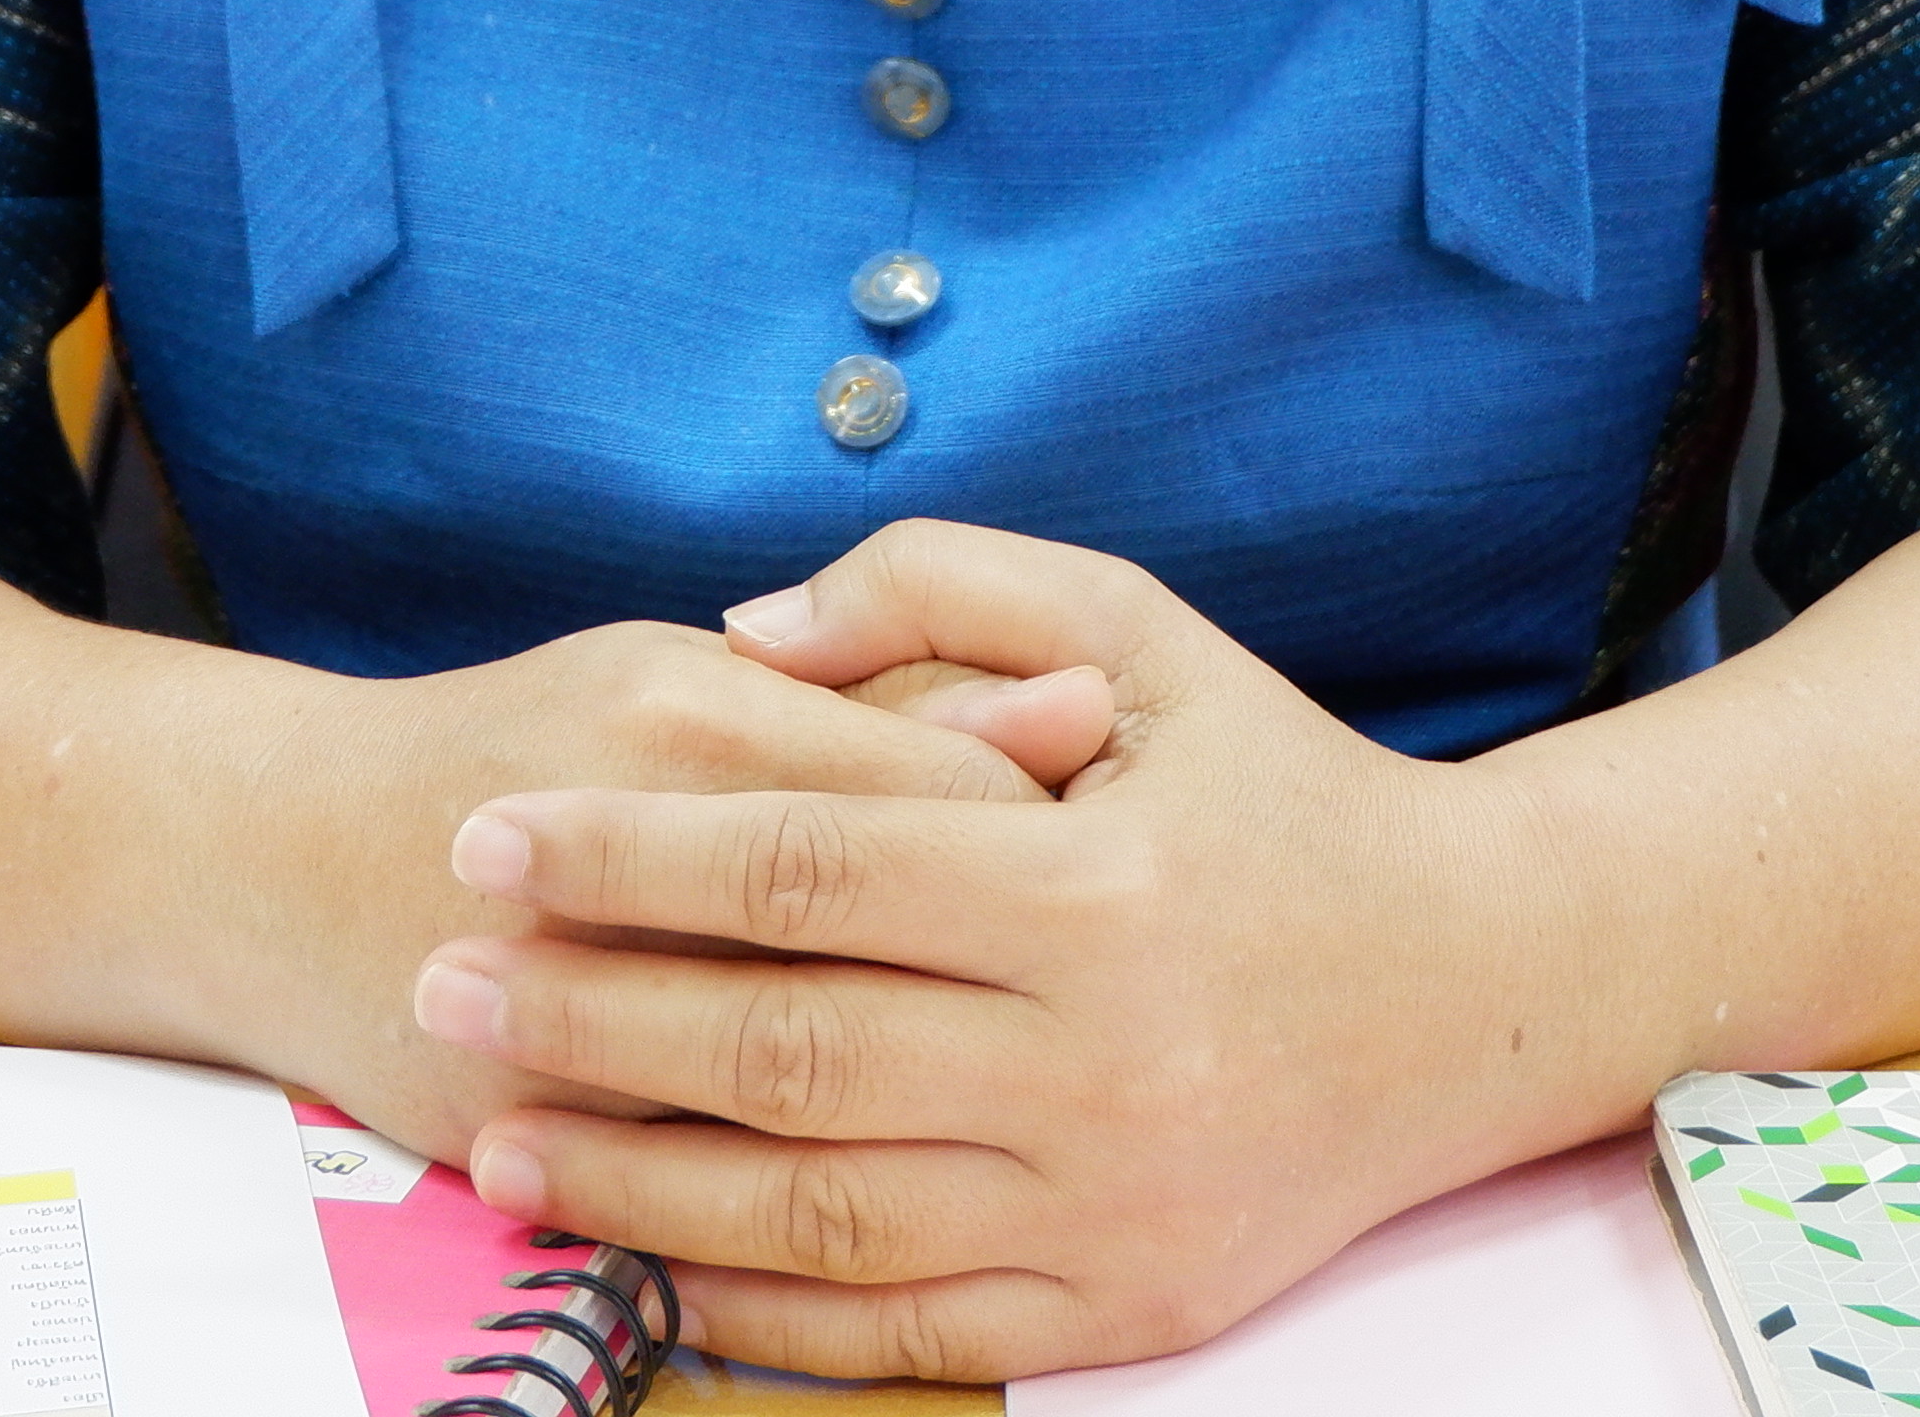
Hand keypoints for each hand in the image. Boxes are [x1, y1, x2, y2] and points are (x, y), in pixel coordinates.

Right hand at [229, 618, 1118, 1171]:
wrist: (280, 854)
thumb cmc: (527, 742)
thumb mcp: (704, 675)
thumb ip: (889, 688)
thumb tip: (1086, 714)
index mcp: (697, 721)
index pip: (939, 799)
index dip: (1063, 850)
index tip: (1151, 878)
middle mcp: (636, 861)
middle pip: (891, 957)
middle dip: (1027, 1003)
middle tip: (1125, 1024)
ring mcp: (566, 1010)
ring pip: (802, 1100)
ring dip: (935, 1124)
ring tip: (1041, 1121)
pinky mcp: (522, 1125)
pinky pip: (701, 1201)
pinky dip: (811, 1218)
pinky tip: (909, 1205)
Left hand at [413, 524, 1582, 1380]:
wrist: (1480, 988)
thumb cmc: (1284, 794)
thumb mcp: (1143, 630)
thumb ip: (944, 590)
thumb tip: (743, 622)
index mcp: (1093, 884)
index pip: (804, 866)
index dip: (625, 853)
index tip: (487, 839)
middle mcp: (1101, 1058)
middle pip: (781, 1041)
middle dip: (584, 1013)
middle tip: (438, 981)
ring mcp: (1109, 1203)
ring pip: (814, 1206)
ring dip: (630, 1179)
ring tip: (496, 1136)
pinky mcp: (1126, 1310)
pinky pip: (901, 1330)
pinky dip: (757, 1307)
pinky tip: (646, 1260)